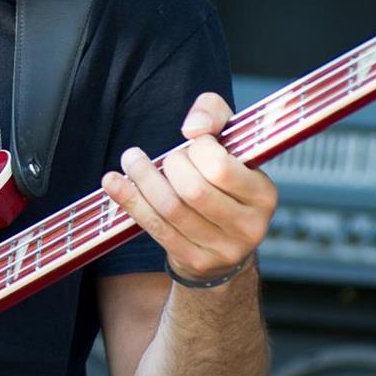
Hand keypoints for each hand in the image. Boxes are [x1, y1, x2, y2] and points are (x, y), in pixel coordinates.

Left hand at [101, 91, 275, 285]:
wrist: (225, 242)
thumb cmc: (224, 182)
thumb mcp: (229, 141)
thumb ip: (214, 114)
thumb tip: (193, 128)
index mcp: (263, 194)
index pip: (221, 168)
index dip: (198, 149)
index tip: (192, 144)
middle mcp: (249, 226)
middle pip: (193, 190)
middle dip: (170, 165)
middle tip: (166, 157)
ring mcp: (223, 249)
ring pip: (171, 209)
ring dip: (143, 179)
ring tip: (131, 160)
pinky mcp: (195, 261)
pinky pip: (156, 227)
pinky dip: (130, 201)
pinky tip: (112, 182)